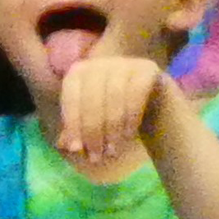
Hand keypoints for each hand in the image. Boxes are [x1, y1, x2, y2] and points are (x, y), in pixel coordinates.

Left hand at [49, 54, 166, 170]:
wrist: (156, 107)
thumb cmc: (115, 116)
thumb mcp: (92, 125)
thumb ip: (76, 132)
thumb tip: (63, 144)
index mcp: (79, 72)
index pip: (70, 97)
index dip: (72, 123)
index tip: (75, 149)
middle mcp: (100, 62)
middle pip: (91, 98)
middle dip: (92, 131)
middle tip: (96, 157)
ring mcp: (125, 62)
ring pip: (113, 97)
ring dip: (112, 129)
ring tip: (112, 152)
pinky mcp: (147, 68)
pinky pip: (136, 94)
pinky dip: (130, 118)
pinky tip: (128, 136)